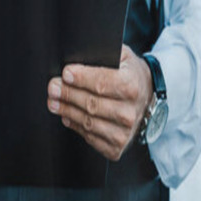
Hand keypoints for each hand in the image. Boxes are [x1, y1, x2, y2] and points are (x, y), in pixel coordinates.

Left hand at [47, 45, 153, 161]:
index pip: (101, 83)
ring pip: (87, 122)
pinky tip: (67, 116)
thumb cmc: (130, 75)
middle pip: (91, 104)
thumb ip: (103, 54)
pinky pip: (89, 137)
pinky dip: (74, 126)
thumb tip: (78, 57)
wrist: (147, 97)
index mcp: (132, 86)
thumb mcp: (123, 56)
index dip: (81, 79)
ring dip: (66, 111)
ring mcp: (124, 132)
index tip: (65, 74)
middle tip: (53, 87)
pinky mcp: (116, 146)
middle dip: (67, 94)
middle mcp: (129, 112)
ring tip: (53, 102)